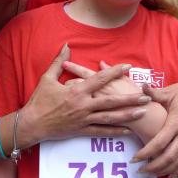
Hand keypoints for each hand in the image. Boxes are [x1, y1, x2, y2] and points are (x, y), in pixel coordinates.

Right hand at [19, 45, 146, 146]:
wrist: (32, 124)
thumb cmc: (39, 100)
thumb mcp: (47, 78)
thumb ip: (58, 62)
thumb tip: (66, 45)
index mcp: (76, 91)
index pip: (99, 79)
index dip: (114, 71)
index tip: (127, 66)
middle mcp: (83, 105)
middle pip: (111, 101)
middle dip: (130, 98)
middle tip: (145, 96)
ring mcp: (84, 119)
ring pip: (110, 117)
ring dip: (127, 115)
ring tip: (142, 112)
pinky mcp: (82, 130)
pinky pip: (101, 131)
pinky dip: (115, 131)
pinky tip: (128, 130)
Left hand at [131, 79, 177, 175]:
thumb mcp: (169, 92)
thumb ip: (154, 93)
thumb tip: (141, 86)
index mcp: (176, 123)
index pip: (159, 143)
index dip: (146, 153)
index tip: (134, 159)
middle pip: (169, 157)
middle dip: (153, 167)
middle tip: (140, 170)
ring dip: (165, 170)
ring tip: (151, 174)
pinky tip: (171, 174)